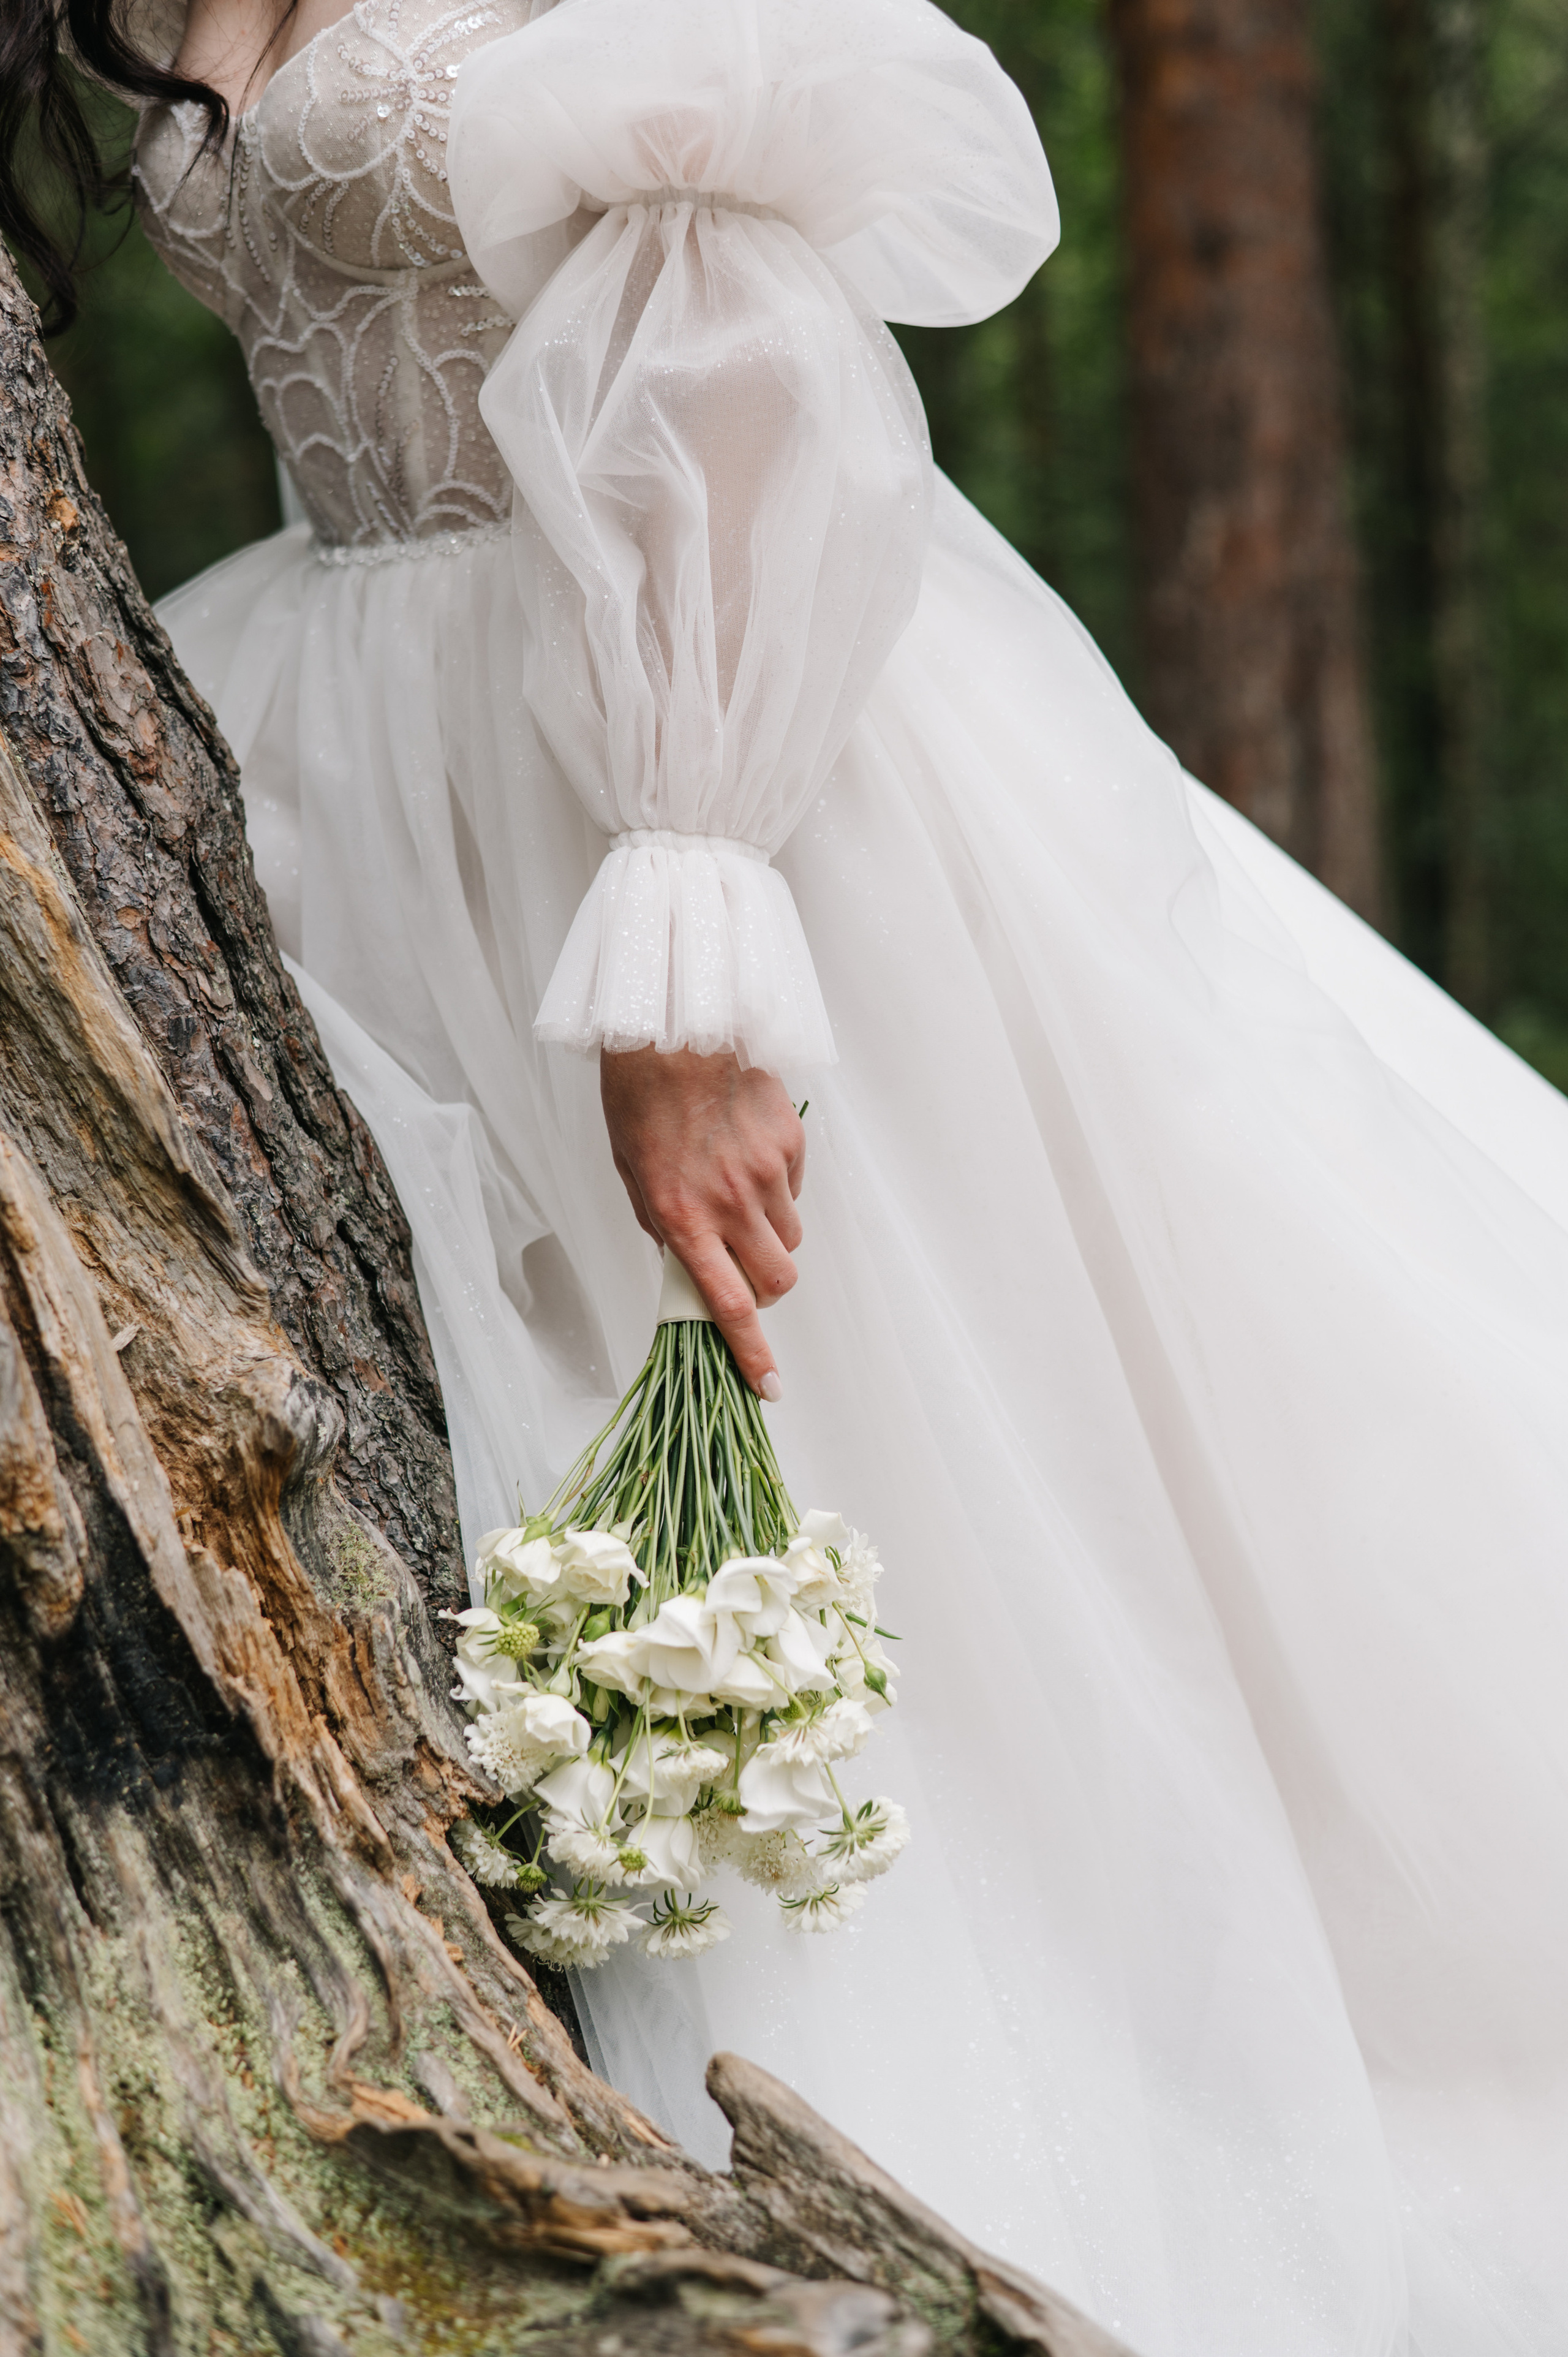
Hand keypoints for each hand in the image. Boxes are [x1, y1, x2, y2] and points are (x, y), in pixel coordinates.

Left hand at [600, 1047, 804, 1396]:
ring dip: (772, 1237)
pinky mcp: (790, 1142)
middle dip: (769, 1289)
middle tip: (752, 1273)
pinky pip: (796, 1188)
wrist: (672, 1030)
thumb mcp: (634, 1176)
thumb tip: (687, 1265)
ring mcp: (766, 1172)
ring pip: (791, 1237)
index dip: (751, 1354)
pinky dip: (779, 1188)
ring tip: (741, 1197)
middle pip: (779, 1279)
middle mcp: (730, 1202)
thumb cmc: (641, 1100)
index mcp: (683, 1218)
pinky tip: (749, 1155)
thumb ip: (665, 1226)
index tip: (768, 1387)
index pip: (728, 1305)